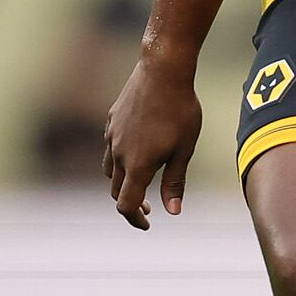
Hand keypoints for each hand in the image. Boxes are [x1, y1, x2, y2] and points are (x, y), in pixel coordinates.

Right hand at [103, 50, 202, 228]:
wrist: (163, 71)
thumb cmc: (180, 110)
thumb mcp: (184, 149)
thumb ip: (175, 182)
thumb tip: (172, 212)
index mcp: (137, 165)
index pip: (127, 205)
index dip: (135, 219)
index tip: (148, 224)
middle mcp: (119, 153)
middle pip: (116, 191)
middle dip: (132, 203)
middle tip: (151, 207)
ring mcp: (112, 135)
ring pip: (110, 169)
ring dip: (123, 182)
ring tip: (141, 180)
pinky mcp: (111, 120)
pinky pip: (110, 146)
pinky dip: (120, 158)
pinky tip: (137, 150)